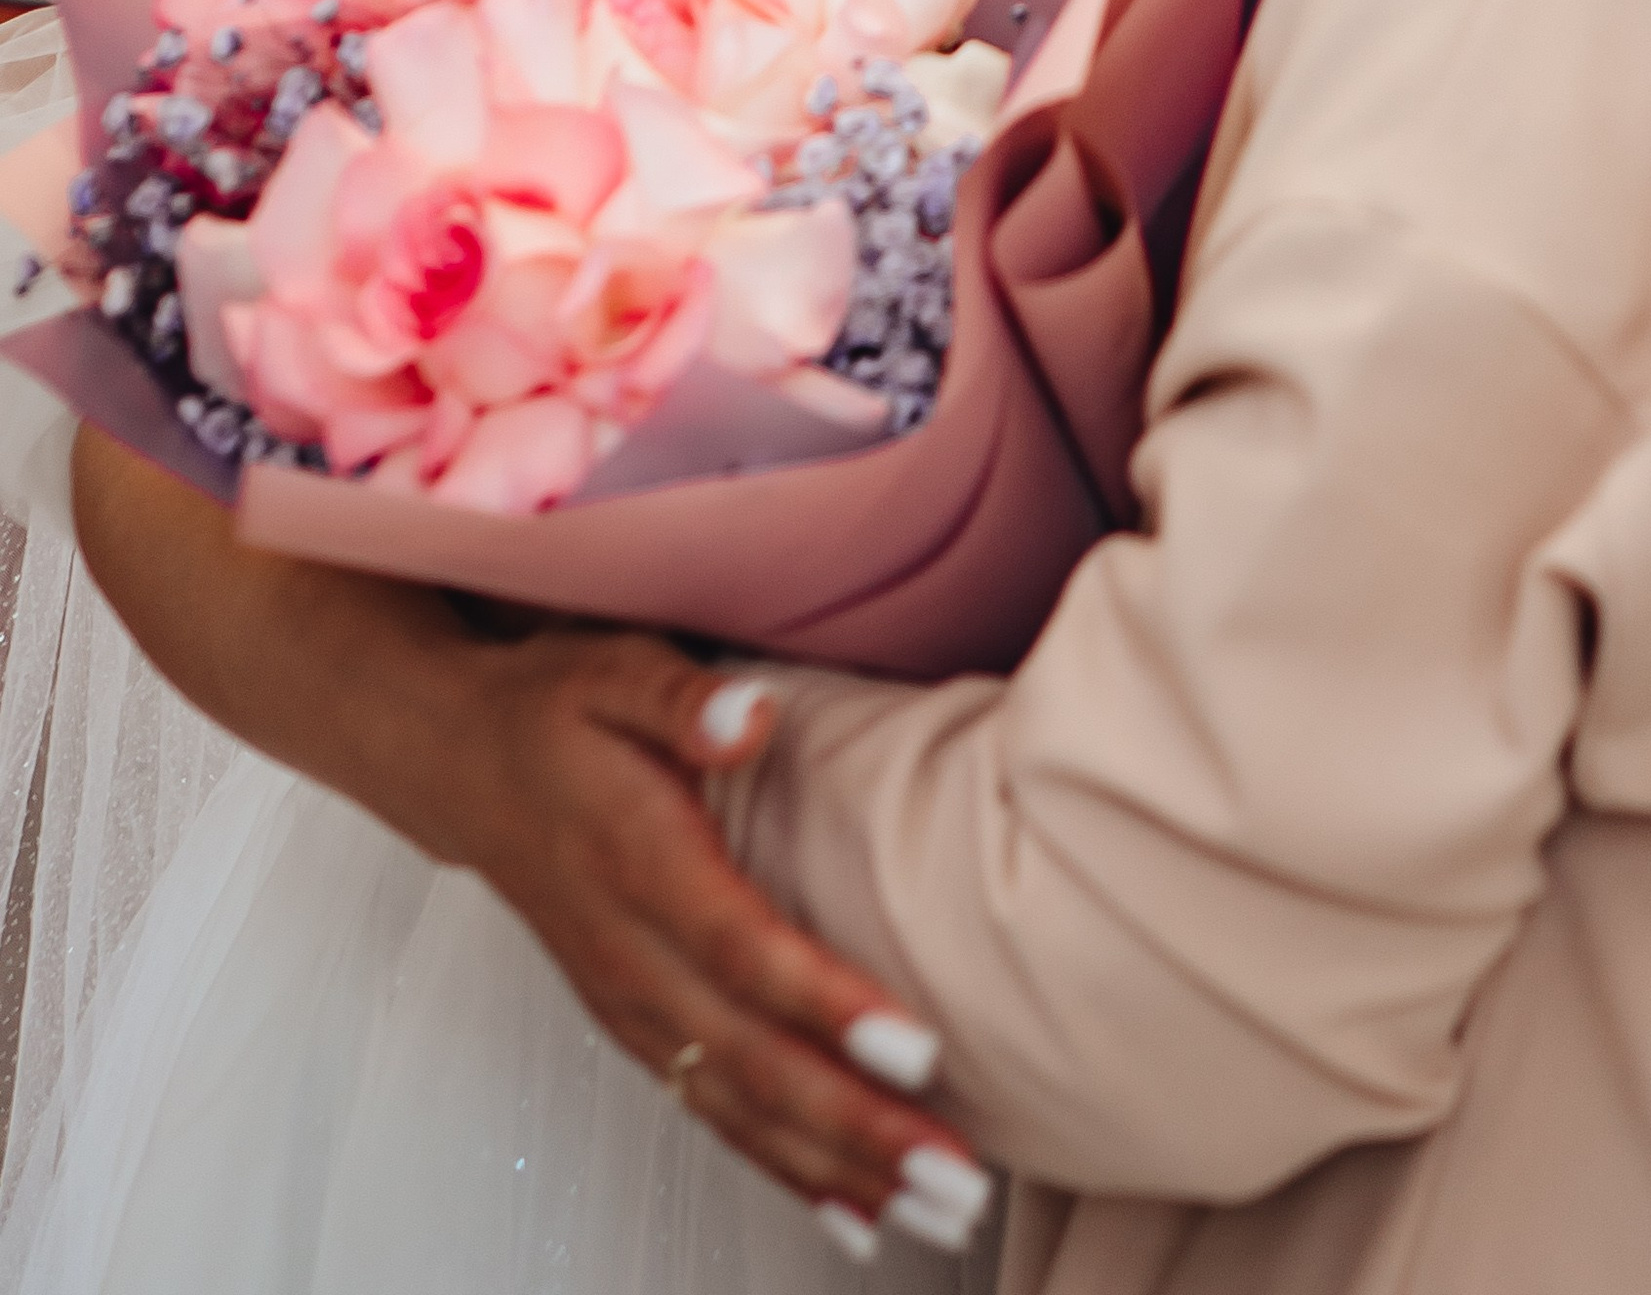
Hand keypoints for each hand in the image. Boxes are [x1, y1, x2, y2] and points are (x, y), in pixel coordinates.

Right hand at [368, 618, 992, 1253]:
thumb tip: (749, 718)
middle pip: (751, 1058)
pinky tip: (856, 1212)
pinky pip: (714, 1115)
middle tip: (956, 1174)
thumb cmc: (554, 712)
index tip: (914, 1046)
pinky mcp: (637, 1028)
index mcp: (636, 862)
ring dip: (840, 1166)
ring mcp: (631, 1004)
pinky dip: (785, 1171)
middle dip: (857, 1125)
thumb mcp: (615, 669)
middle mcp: (631, 955)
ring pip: (739, 1107)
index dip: (825, 1003)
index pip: (739, 948)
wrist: (462, 764)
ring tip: (939, 1207)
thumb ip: (684, 699)